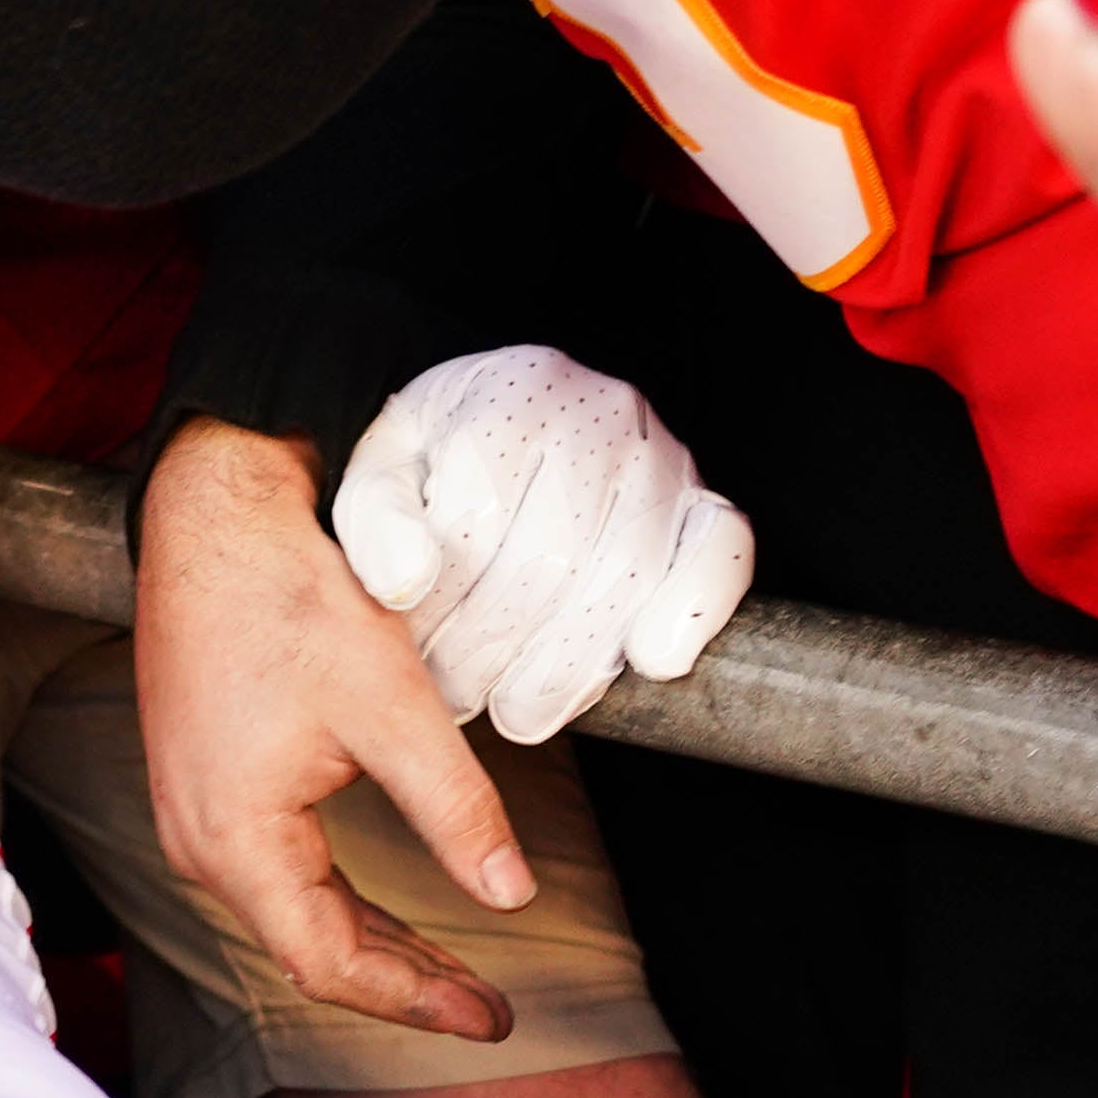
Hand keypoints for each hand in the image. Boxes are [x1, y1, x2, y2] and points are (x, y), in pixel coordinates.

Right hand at [137, 417, 528, 1039]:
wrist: (207, 510)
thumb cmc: (282, 595)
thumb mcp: (390, 706)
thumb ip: (454, 809)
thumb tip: (511, 895)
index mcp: (233, 837)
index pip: (327, 962)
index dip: (414, 1000)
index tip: (490, 1016)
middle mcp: (197, 838)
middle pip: (306, 944)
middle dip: (401, 977)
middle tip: (486, 1003)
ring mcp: (191, 807)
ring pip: (290, 907)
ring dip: (370, 937)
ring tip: (449, 964)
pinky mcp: (200, 776)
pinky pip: (271, 864)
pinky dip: (334, 894)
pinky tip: (380, 899)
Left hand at [334, 347, 753, 746]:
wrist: (515, 415)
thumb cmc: (446, 456)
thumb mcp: (388, 468)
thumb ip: (376, 518)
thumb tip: (405, 582)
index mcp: (510, 390)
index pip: (478, 518)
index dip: (445, 605)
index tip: (417, 654)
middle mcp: (599, 411)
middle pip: (550, 561)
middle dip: (495, 649)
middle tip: (460, 696)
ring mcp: (663, 456)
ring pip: (624, 578)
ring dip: (566, 667)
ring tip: (516, 707)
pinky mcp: (708, 502)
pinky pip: (721, 557)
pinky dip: (689, 614)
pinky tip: (648, 662)